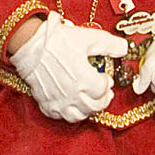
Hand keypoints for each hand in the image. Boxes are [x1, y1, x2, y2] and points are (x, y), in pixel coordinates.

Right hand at [10, 12, 125, 122]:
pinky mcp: (45, 102)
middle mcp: (73, 95)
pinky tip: (71, 104)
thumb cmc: (59, 41)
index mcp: (86, 80)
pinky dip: (68, 113)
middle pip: (94, 107)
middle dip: (103, 99)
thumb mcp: (89, 38)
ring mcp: (58, 101)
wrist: (30, 45)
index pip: (104, 91)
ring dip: (87, 110)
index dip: (108, 84)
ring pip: (78, 116)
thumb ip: (110, 45)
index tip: (106, 78)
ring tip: (89, 100)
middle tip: (104, 92)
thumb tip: (124, 48)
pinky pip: (59, 116)